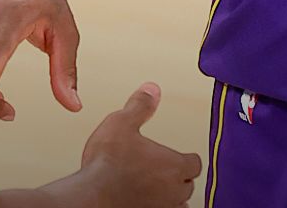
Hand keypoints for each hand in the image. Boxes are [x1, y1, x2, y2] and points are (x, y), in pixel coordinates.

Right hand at [78, 84, 201, 207]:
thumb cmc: (107, 164)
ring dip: (173, 197)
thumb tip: (152, 90)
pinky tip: (149, 204)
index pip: (194, 162)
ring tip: (163, 191)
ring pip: (179, 204)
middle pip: (189, 184)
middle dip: (180, 177)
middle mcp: (173, 190)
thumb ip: (140, 107)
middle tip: (168, 171)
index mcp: (173, 165)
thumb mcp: (121, 123)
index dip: (187, 158)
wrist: (92, 196)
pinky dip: (159, 207)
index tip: (182, 156)